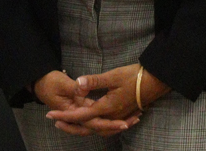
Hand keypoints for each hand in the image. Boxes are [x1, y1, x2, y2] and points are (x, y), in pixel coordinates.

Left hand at [46, 65, 167, 135]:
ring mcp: (118, 117)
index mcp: (106, 107)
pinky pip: (106, 126)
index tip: (50, 115)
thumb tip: (77, 83)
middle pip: (87, 128)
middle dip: (70, 125)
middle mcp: (111, 116)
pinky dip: (96, 126)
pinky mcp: (122, 115)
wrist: (155, 82)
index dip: (64, 116)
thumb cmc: (135, 76)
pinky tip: (93, 121)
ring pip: (96, 129)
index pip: (81, 115)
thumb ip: (94, 81)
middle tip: (55, 122)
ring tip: (70, 122)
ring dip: (82, 127)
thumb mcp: (113, 76)